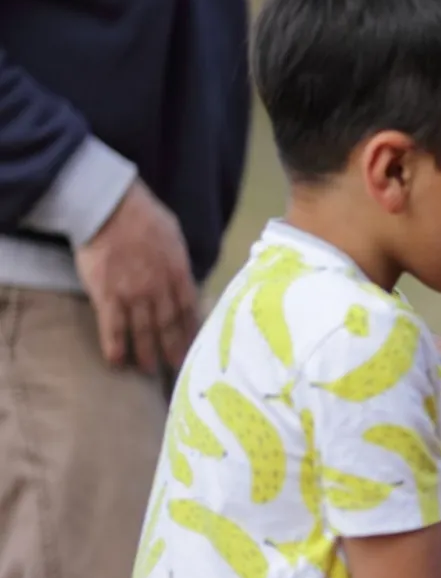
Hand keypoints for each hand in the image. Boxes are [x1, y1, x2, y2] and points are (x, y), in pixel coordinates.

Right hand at [72, 179, 198, 373]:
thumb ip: (178, 263)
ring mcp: (134, 294)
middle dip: (174, 349)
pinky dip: (115, 346)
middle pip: (169, 325)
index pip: (190, 309)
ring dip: (146, 353)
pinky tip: (116, 362)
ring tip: (148, 370)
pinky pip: (112, 326)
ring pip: (144, 330)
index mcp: (178, 273)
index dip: (192, 330)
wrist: (110, 207)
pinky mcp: (107, 295)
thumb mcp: (174, 237)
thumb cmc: (143, 216)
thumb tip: (183, 280)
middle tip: (178, 369)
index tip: (196, 347)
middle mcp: (159, 288)